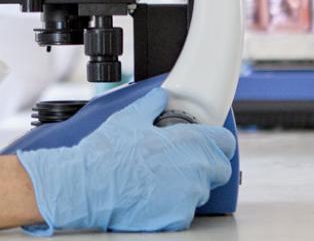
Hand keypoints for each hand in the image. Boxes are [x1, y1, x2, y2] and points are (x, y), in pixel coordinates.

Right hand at [16, 88, 234, 233]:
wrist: (88, 187)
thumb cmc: (107, 153)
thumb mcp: (129, 116)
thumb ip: (152, 103)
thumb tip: (160, 96)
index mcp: (189, 142)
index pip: (225, 142)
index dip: (217, 140)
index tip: (209, 141)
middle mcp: (195, 171)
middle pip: (219, 169)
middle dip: (205, 164)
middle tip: (180, 160)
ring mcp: (188, 197)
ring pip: (201, 191)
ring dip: (188, 185)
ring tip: (160, 178)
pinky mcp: (177, 219)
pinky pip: (186, 211)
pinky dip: (174, 205)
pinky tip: (153, 195)